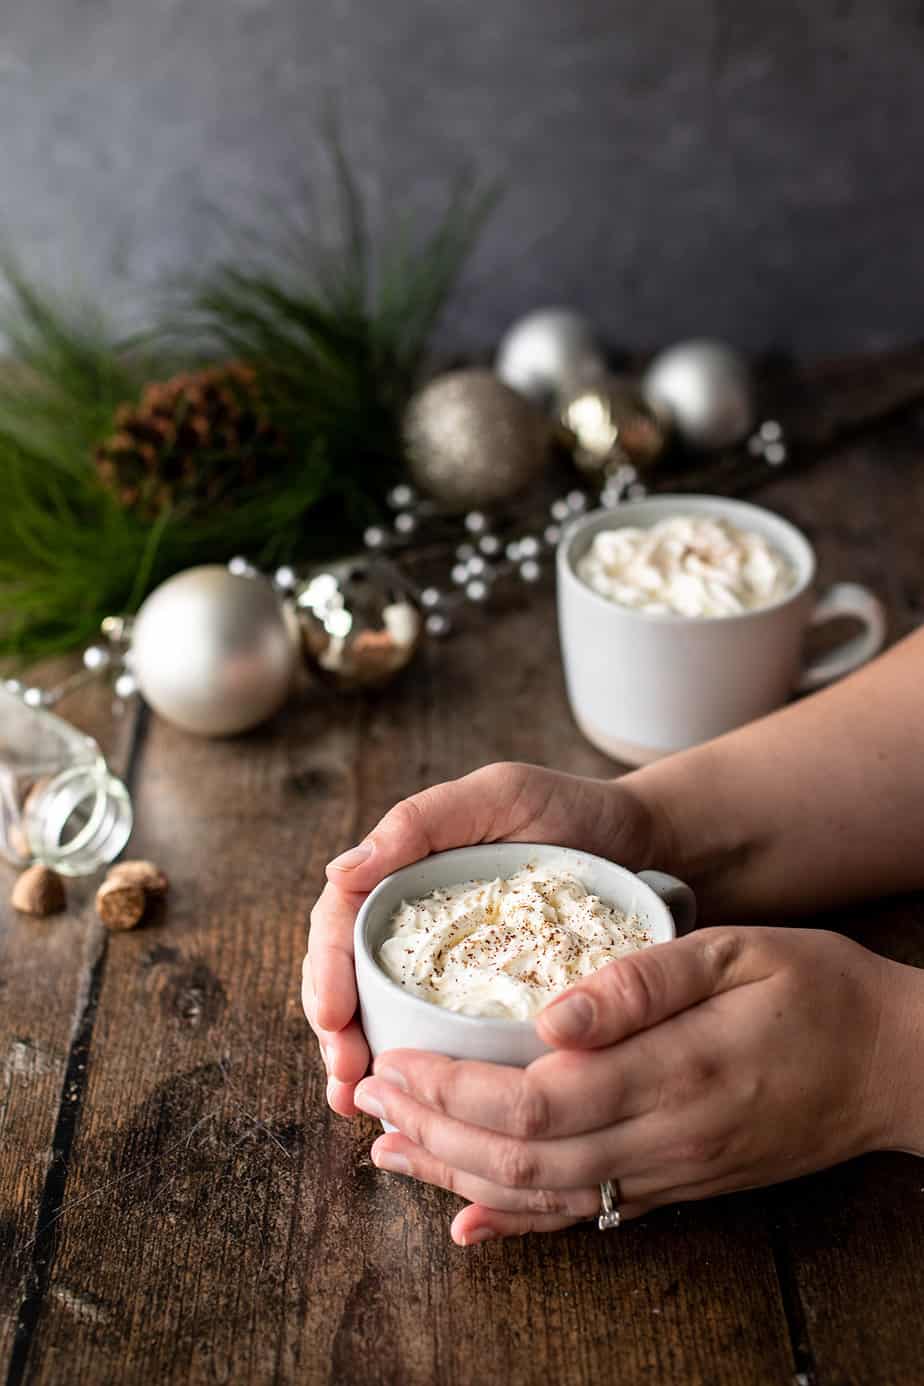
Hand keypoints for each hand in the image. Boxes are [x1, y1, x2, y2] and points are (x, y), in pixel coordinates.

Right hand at [302, 762, 655, 1114]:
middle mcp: (415, 921)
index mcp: (402, 873)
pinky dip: (420, 1074)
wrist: (646, 845)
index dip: (326, 971)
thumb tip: (342, 870)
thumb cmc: (572, 810)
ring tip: (357, 1104)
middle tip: (346, 1079)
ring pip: (381, 1014)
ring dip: (361, 1062)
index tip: (334, 1017)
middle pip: (348, 977)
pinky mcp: (487, 997)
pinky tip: (415, 1109)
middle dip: (336, 1032)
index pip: (340, 923)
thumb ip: (425, 820)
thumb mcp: (501, 795)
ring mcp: (448, 962)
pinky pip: (439, 1035)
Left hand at [354, 926, 917, 1244]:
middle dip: (431, 1130)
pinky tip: (469, 1218)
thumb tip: (550, 1014)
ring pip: (541, 1197)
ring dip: (455, 1177)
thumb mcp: (736, 952)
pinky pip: (585, 1218)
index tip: (393, 1060)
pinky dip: (517, 1222)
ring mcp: (669, 1174)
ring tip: (390, 1149)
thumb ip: (641, 981)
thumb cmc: (816, 991)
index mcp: (670, 1071)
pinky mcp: (678, 1187)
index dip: (450, 1090)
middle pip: (520, 1159)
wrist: (891, 1067)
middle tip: (368, 1097)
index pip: (533, 1101)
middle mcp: (662, 1139)